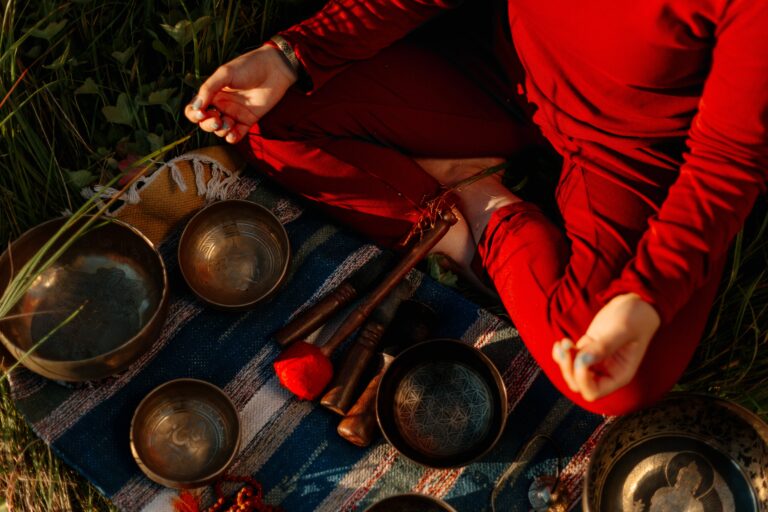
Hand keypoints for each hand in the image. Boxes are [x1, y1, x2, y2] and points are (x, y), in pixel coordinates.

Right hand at [183, 45, 297, 143]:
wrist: (274, 69)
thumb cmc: (248, 66)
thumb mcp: (225, 74)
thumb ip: (209, 89)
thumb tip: (196, 106)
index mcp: (212, 93)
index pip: (195, 109)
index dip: (194, 114)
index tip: (201, 112)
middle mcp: (221, 105)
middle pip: (206, 123)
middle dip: (208, 125)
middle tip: (216, 119)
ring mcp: (235, 114)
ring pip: (220, 131)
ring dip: (220, 131)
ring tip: (228, 123)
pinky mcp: (248, 121)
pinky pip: (236, 135)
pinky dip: (232, 138)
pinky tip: (232, 134)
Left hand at [551, 293, 659, 401]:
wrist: (634, 303)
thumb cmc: (636, 318)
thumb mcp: (622, 330)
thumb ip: (604, 347)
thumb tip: (583, 361)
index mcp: (619, 375)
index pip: (593, 392)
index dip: (582, 379)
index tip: (581, 357)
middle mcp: (607, 372)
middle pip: (578, 385)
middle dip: (569, 369)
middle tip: (567, 348)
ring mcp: (596, 362)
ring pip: (571, 373)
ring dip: (564, 360)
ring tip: (565, 342)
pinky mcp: (587, 351)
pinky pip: (569, 360)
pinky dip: (561, 354)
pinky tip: (562, 342)